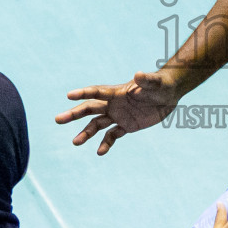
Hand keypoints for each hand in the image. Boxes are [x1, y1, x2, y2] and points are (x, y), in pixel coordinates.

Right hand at [56, 70, 181, 154]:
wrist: (169, 94)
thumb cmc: (161, 84)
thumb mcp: (155, 83)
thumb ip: (146, 80)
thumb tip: (138, 74)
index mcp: (117, 92)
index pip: (97, 92)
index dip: (83, 93)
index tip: (69, 95)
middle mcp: (113, 104)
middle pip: (89, 109)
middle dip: (74, 114)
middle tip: (58, 120)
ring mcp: (118, 115)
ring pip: (97, 125)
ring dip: (85, 133)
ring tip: (75, 142)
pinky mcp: (126, 126)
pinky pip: (112, 136)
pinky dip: (106, 144)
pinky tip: (100, 152)